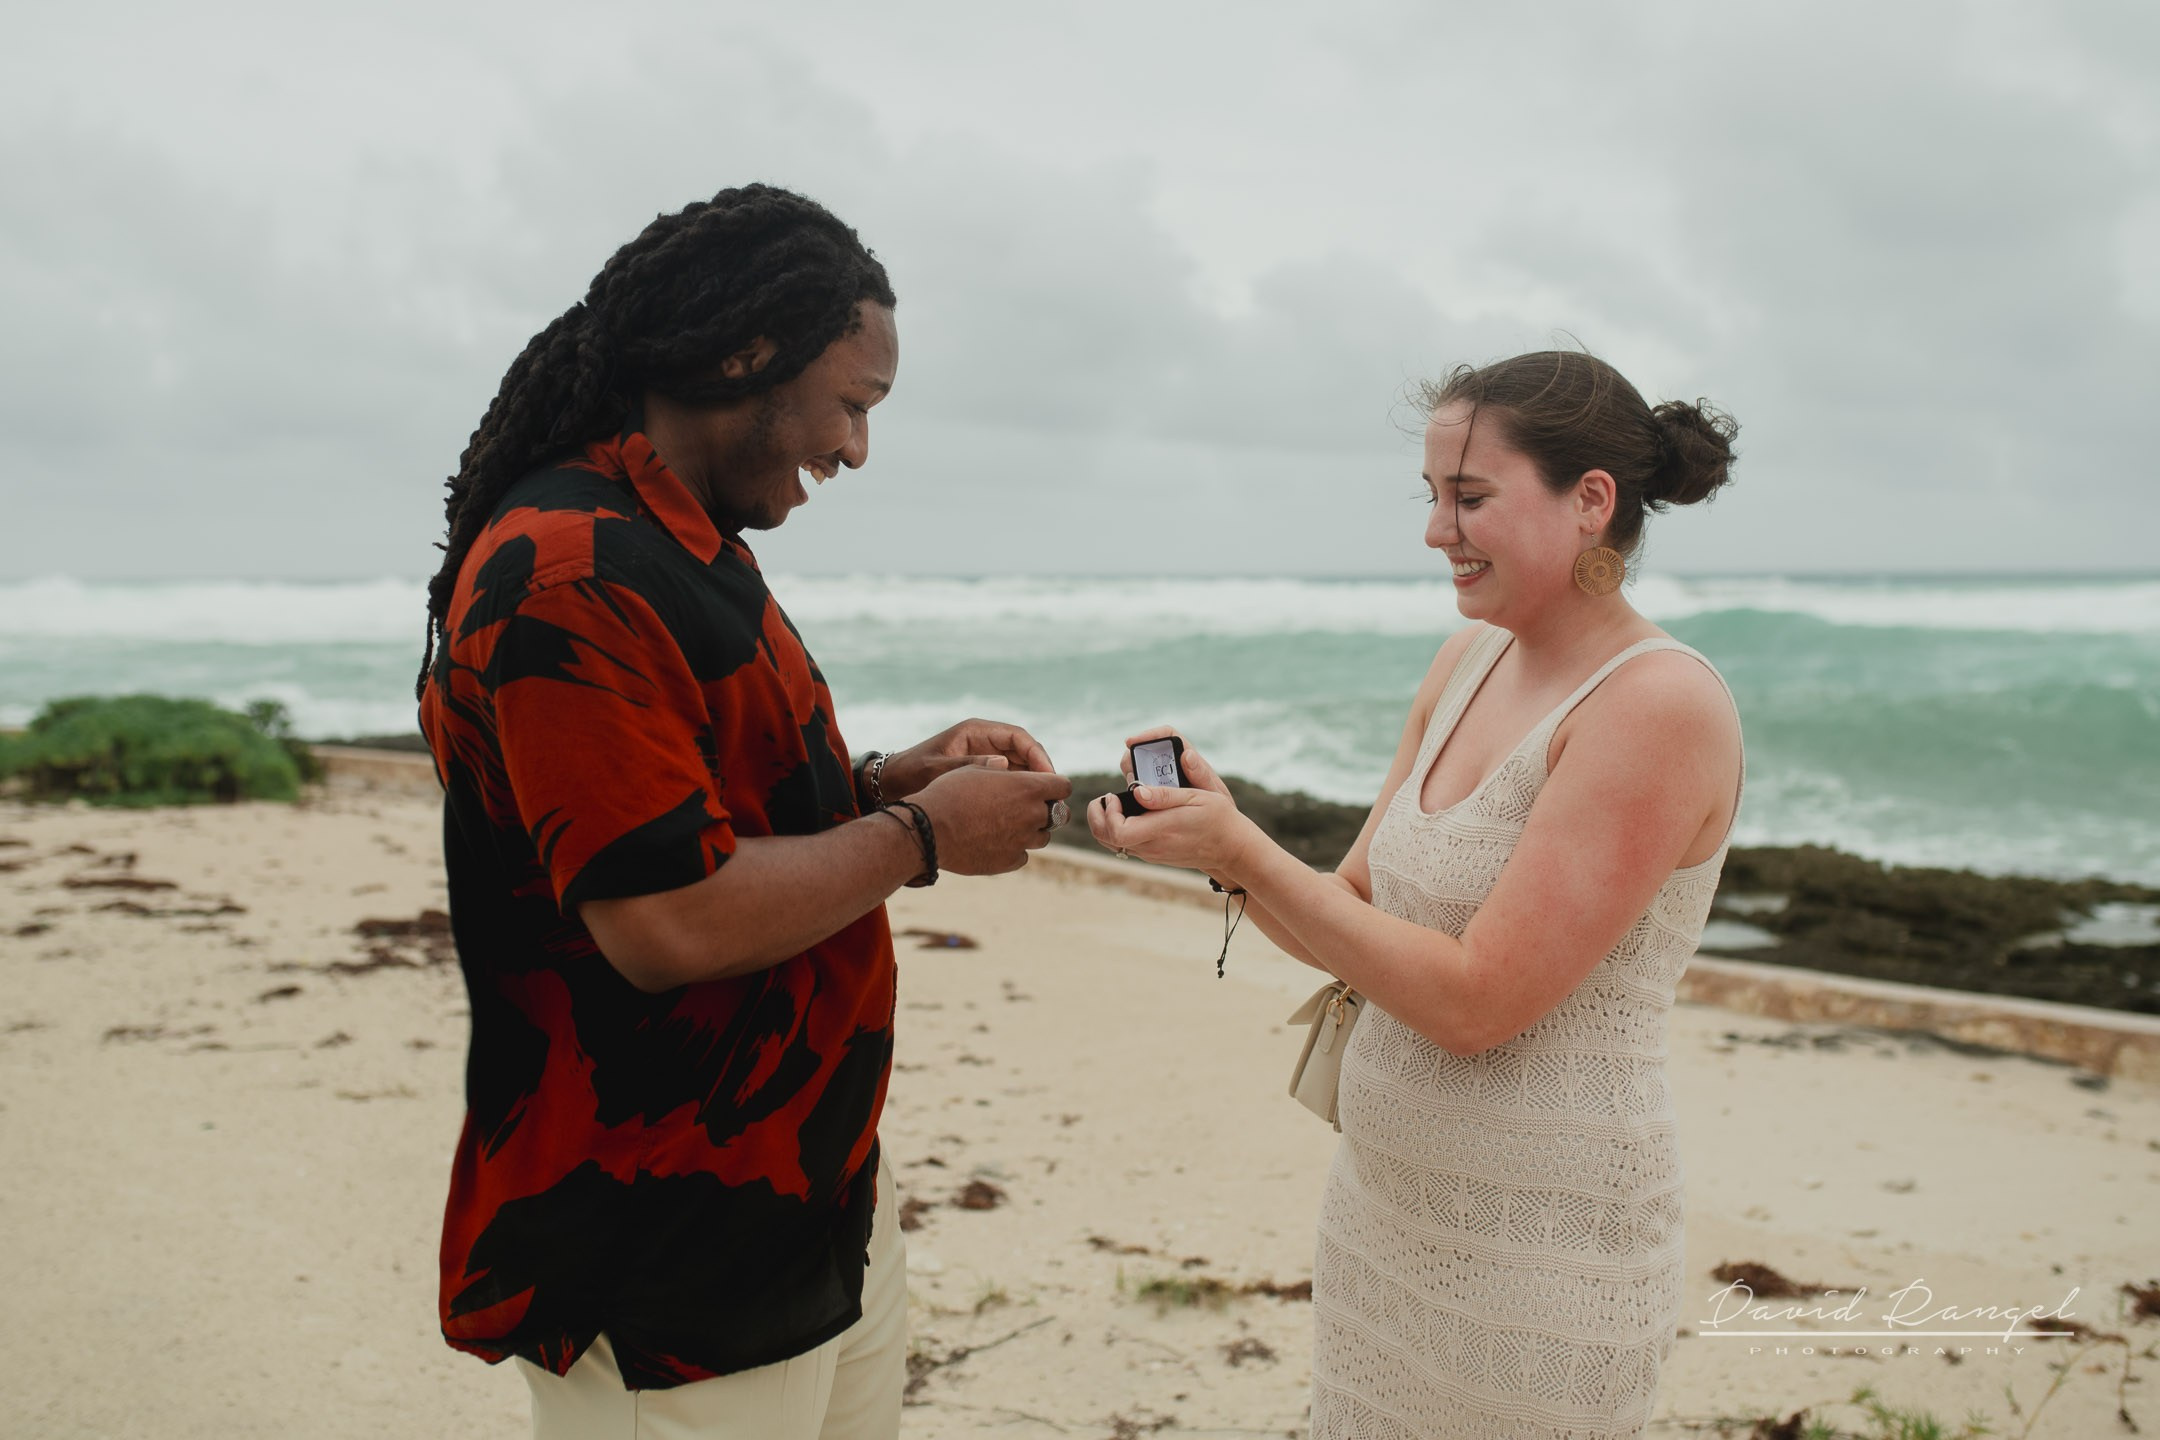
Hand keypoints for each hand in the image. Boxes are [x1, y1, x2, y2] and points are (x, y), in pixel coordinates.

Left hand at [881, 718, 1055, 799]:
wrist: (891, 785)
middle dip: (1040, 773)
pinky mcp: (983, 776)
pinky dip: (1019, 795)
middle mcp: (984, 743)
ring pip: (1020, 770)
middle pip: (1025, 753)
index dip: (1037, 755)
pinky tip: (1025, 814)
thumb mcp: (936, 769)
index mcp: (975, 731)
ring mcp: (985, 760)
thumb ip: (967, 766)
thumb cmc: (910, 773)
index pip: (1018, 737)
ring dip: (1032, 786)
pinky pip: (1009, 782)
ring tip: (1042, 809)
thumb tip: (1002, 764)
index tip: (1047, 777)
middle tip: (1051, 797)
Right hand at [912, 766, 1073, 875]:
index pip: (1063, 786)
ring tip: (1007, 825)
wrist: (929, 830)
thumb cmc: (948, 793)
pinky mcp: (1010, 861)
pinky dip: (1014, 849)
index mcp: (1027, 787)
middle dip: (1047, 810)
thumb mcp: (972, 769)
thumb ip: (997, 767)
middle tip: (1028, 808)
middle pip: (1059, 814)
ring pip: (1043, 837)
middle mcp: (1031, 814)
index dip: (1055, 785)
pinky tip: (995, 842)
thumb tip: (1006, 763)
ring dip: (1032, 830)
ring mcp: (1022, 841)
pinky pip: (1023, 855)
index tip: (1044, 788)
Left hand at [1090, 731, 1252, 875]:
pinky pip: (1124, 845)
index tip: (1116, 794)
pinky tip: (1129, 812)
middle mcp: (1151, 846)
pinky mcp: (1154, 854)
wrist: (1231, 847)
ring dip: (1105, 823)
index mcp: (1160, 830)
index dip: (1108, 812)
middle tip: (1106, 797)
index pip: (1117, 831)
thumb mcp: (1196, 797)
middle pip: (1106, 839)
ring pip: (1111, 844)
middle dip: (1096, 816)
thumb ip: (1164, 795)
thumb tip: (1136, 791)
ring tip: (1115, 802)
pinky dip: (1117, 829)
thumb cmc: (1217, 818)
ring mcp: (1151, 853)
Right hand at [1117, 725, 1233, 800]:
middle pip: (1143, 751)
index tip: (1131, 742)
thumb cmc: (1218, 810)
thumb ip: (1201, 775)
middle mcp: (1170, 765)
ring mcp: (1157, 781)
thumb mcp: (1213, 794)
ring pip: (1135, 770)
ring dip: (1132, 779)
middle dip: (1133, 759)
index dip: (1148, 735)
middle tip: (1132, 775)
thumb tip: (1187, 755)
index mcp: (1187, 757)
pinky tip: (1135, 808)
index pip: (1166, 735)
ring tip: (1138, 795)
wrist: (1216, 832)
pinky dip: (1131, 796)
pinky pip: (1134, 791)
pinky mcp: (1149, 796)